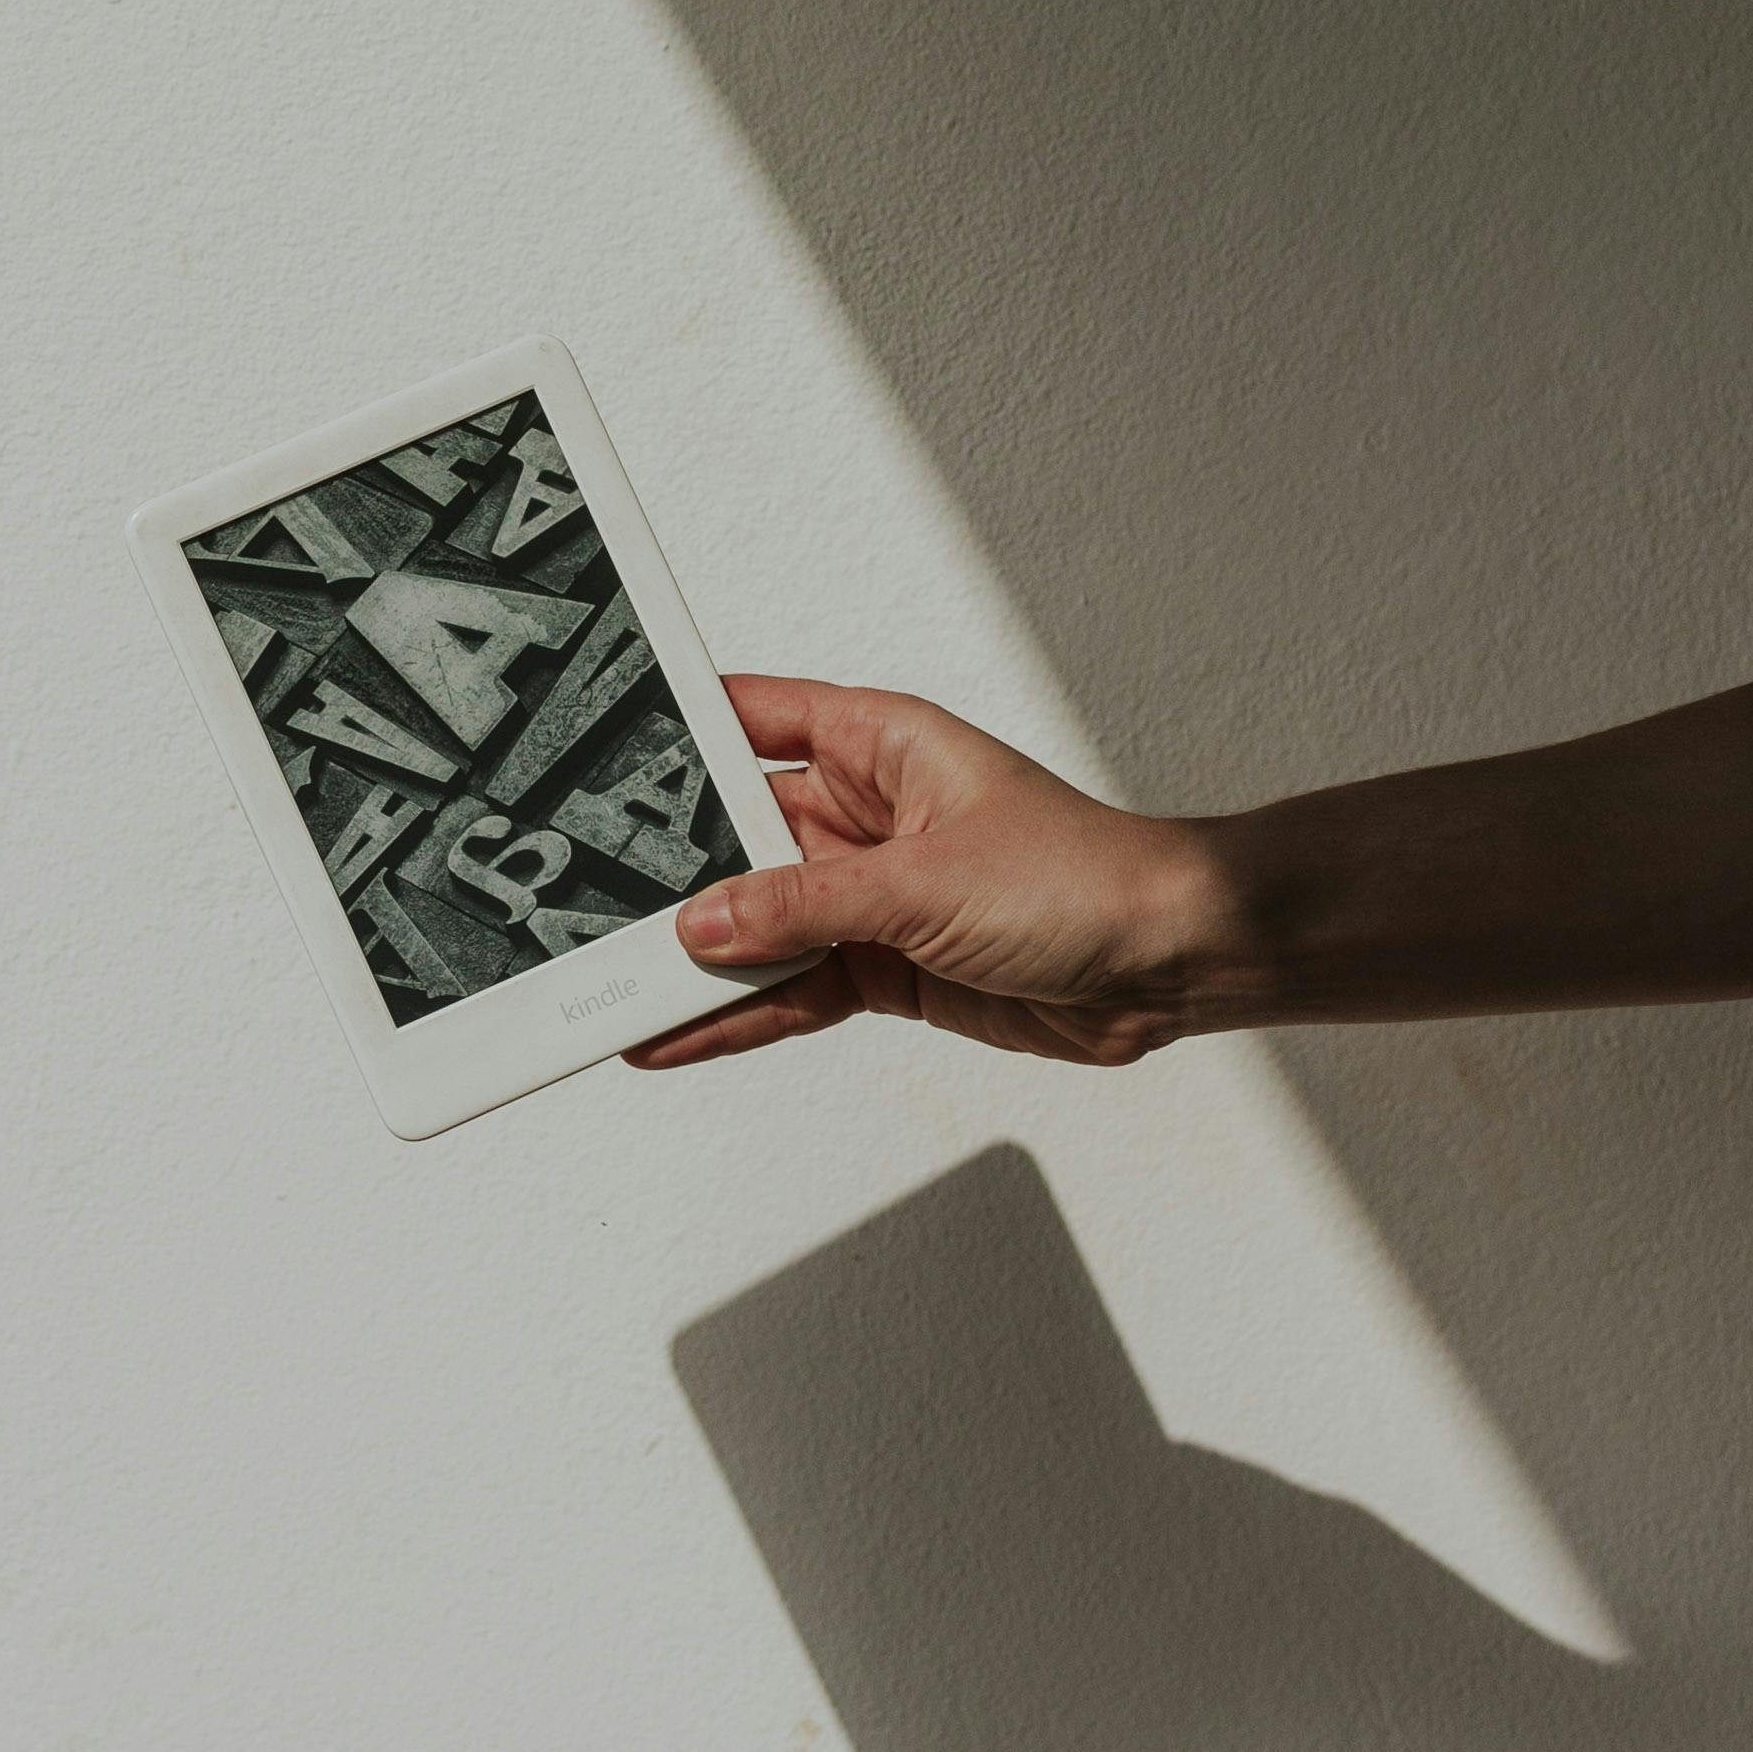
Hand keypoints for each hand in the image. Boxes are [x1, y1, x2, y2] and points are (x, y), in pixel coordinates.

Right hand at [625, 677, 1236, 1070]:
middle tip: (582, 898)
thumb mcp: (925, 882)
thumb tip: (704, 921)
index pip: (749, 717)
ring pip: (757, 922)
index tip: (591, 750)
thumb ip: (804, 906)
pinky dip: (740, 1013)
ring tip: (615, 988)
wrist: (1171, 963)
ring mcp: (872, 893)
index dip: (674, 730)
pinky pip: (792, 986)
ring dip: (697, 958)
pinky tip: (682, 1034)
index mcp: (878, 742)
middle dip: (669, 869)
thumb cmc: (1084, 878)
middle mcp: (865, 812)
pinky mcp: (885, 966)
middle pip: (737, 834)